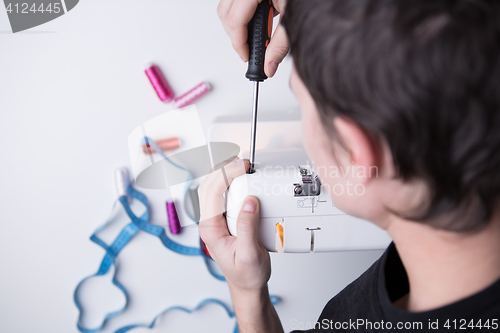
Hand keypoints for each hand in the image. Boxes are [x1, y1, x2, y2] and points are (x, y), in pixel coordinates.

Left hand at [198, 157, 270, 291]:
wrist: (247, 285)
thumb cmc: (247, 274)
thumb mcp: (250, 254)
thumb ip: (248, 228)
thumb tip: (249, 202)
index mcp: (210, 229)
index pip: (212, 192)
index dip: (226, 174)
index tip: (243, 166)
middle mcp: (209, 222)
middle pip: (208, 185)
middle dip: (224, 168)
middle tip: (244, 162)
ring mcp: (215, 220)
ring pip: (212, 188)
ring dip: (225, 173)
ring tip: (242, 165)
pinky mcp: (223, 219)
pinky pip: (222, 195)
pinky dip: (230, 182)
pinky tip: (240, 178)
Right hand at [217, 0, 288, 77]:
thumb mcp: (292, 18)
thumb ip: (280, 45)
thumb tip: (269, 65)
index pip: (235, 20)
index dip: (239, 44)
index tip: (247, 57)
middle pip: (225, 13)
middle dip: (235, 36)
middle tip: (249, 50)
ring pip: (227, 6)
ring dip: (237, 24)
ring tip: (255, 36)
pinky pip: (236, 1)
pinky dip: (242, 13)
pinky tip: (257, 20)